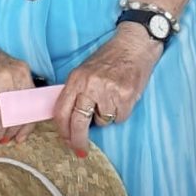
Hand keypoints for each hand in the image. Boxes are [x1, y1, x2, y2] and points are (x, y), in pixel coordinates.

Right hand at [0, 27, 35, 145]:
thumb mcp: (6, 68)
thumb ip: (16, 88)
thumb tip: (20, 120)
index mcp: (20, 72)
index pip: (29, 106)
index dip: (25, 126)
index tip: (20, 138)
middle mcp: (8, 78)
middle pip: (14, 117)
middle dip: (8, 133)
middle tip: (3, 140)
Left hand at [54, 26, 161, 152]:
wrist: (134, 45)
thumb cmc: (110, 59)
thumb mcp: (85, 71)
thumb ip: (76, 93)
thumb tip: (69, 121)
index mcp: (76, 79)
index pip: (62, 111)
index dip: (63, 130)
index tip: (66, 140)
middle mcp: (90, 85)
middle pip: (78, 122)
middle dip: (78, 140)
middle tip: (81, 150)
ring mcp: (108, 91)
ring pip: (102, 121)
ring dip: (106, 117)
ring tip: (112, 99)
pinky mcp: (125, 96)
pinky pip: (119, 118)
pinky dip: (121, 113)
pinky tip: (123, 97)